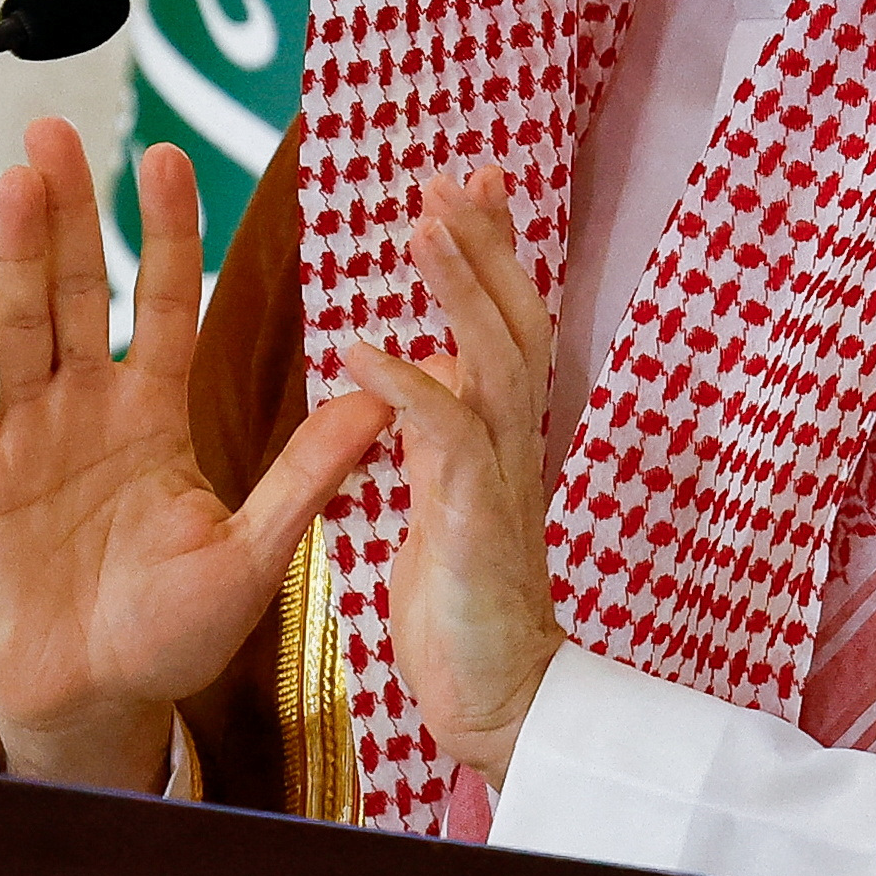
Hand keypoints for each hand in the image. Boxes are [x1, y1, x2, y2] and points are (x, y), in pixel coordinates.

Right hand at [0, 120, 392, 791]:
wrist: (97, 703)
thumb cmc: (173, 632)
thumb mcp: (256, 552)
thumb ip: (309, 474)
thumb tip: (385, 396)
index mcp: (154, 412)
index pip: (163, 299)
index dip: (163, 230)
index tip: (168, 155)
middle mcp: (88, 406)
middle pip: (77, 289)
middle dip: (69, 208)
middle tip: (51, 128)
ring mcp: (28, 435)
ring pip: (23, 326)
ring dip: (17, 253)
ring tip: (15, 180)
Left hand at [340, 166, 567, 789]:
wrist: (497, 699)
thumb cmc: (465, 601)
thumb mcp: (447, 494)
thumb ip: (441, 425)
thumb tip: (428, 362)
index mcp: (500, 431)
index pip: (504, 317)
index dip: (492, 247)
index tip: (471, 178)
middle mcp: (511, 441)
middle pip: (513, 317)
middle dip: (486, 243)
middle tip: (450, 176)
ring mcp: (500, 479)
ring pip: (494, 360)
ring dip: (457, 289)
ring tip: (418, 226)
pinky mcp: (473, 523)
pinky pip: (445, 440)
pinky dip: (408, 389)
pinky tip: (362, 349)